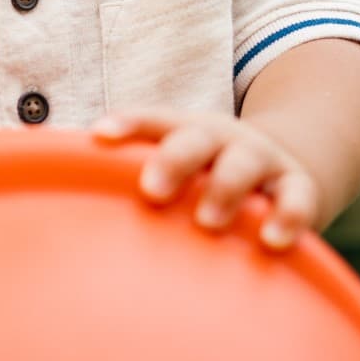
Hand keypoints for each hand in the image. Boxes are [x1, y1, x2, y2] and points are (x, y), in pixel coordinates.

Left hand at [92, 110, 320, 249]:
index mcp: (186, 131)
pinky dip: (288, 216)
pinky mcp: (298, 187)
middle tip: (151, 189)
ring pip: (244, 163)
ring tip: (208, 221)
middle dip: (174, 159)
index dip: (128, 124)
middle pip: (196, 137)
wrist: (288, 166)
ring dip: (225, 188)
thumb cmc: (209, 176)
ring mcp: (261, 160)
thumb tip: (61, 199)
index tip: (99, 136)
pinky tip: (273, 240)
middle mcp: (222, 139)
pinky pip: (297, 198)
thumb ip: (134, 180)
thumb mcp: (178, 166)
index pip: (153, 120)